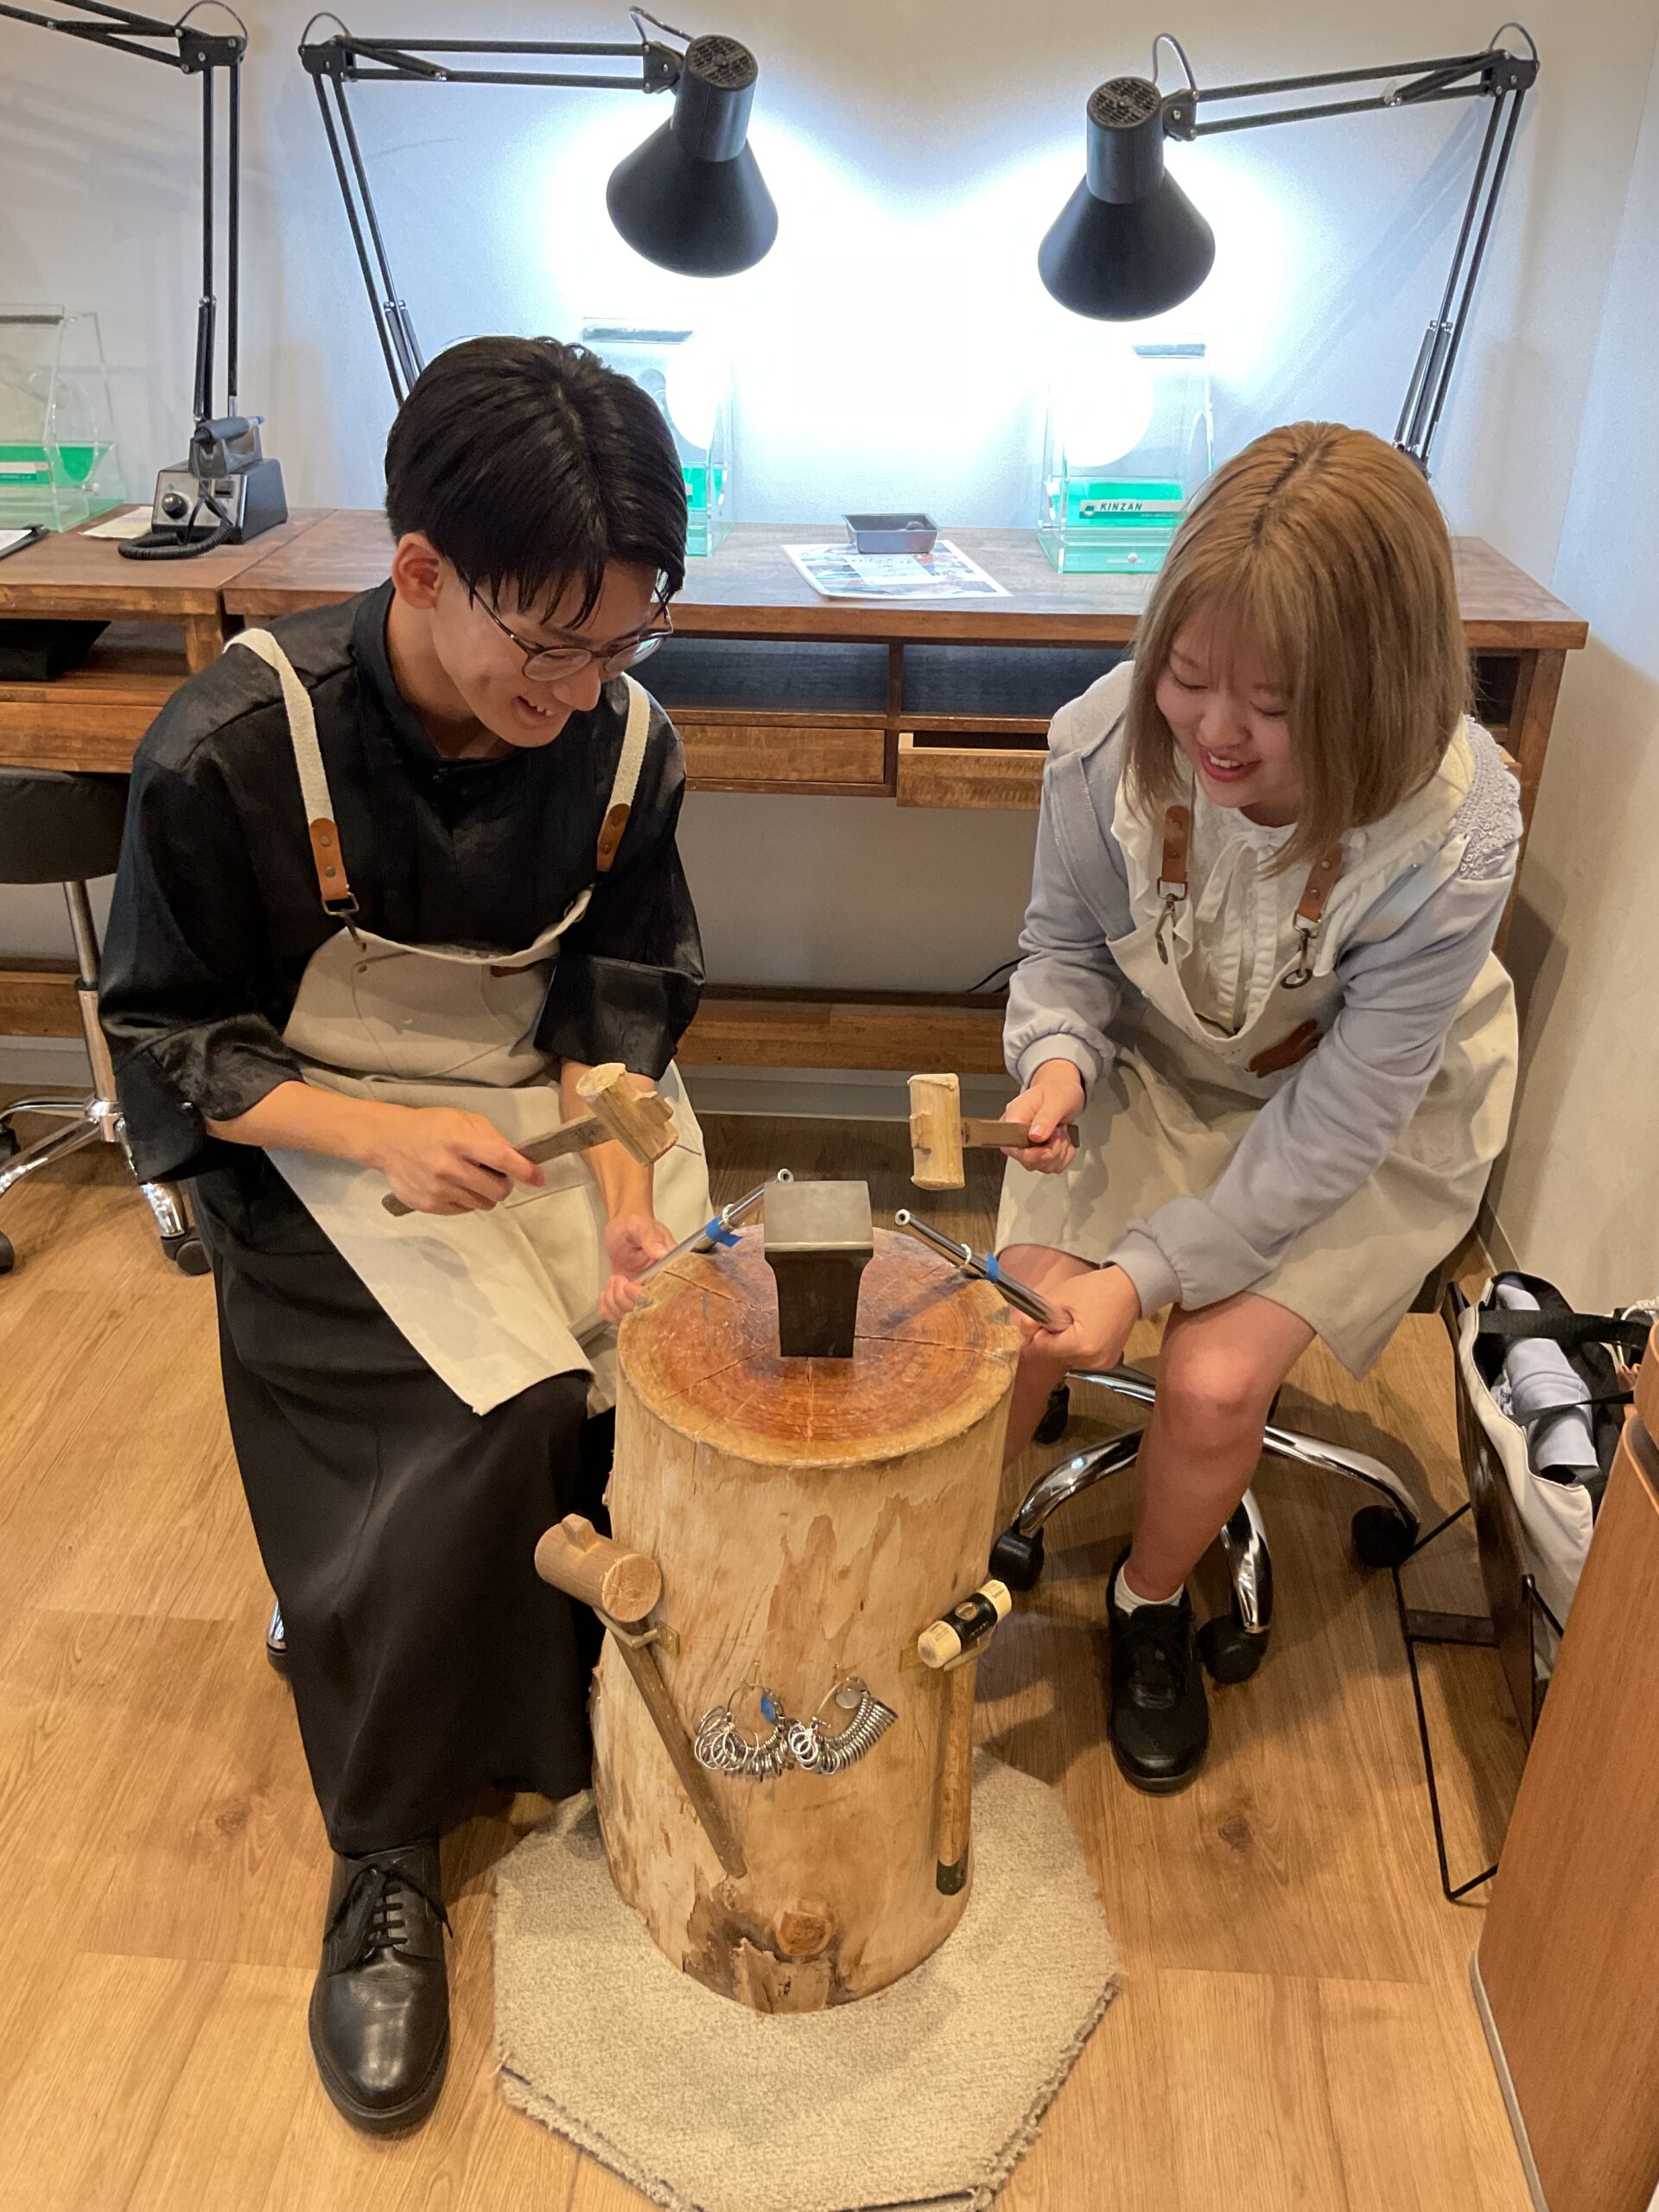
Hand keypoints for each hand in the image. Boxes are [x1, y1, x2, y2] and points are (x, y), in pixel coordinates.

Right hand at [364, 1104, 542, 1215]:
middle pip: (497, 1190)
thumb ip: (491, 1138)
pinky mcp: (429, 1205)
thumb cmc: (430, 1127)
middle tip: (497, 1176)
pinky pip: (463, 1210)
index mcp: (460, 1141)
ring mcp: (438, 1189)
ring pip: (483, 1204)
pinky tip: (454, 1185)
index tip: (539, 1178)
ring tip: (471, 1179)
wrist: (389, 1141)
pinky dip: (466, 1201)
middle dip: (504, 1185)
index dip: (525, 1171)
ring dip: (485, 1194)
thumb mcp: (463, 1120)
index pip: (502, 1159)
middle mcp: (449, 1167)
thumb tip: (517, 1159)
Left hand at [599, 1212, 676, 1324]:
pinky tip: (608, 1292)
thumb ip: (650, 1237)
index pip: (665, 1296)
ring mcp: (645, 1296)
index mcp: (671, 1269)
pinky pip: (618, 1317)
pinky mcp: (631, 1301)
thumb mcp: (639, 1226)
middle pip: (647, 1313)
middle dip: (625, 1299)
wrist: (622, 1230)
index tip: (631, 1284)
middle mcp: (661, 1287)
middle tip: (618, 1279)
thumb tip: (661, 1252)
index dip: (644, 1296)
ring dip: (614, 1302)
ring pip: (631, 1318)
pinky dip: (608, 1308)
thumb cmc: (633, 1225)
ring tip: (614, 1280)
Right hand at [1002, 1058, 1086, 1173]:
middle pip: (1028, 1161)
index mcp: (1014, 1117)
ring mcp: (1027, 1145)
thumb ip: (1046, 1117)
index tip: (1048, 1148)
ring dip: (1060, 1152)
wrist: (1063, 1089)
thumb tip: (1034, 1135)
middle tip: (1059, 1131)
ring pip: (1043, 1166)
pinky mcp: (1038, 1152)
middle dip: (1052, 1151)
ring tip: (1061, 1132)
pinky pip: (1053, 1166)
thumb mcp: (1057, 1099)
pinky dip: (1064, 1156)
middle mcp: (1016, 1133)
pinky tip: (1063, 1140)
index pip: (1011, 1147)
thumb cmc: (1058, 1089)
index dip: (1031, 1154)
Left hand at [1020, 1264, 1140, 1370]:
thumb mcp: (1061, 1296)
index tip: (1040, 1319)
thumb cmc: (1096, 1289)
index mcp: (1081, 1346)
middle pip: (1055, 1354)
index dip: (1037, 1333)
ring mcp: (1103, 1364)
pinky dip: (1078, 1346)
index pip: (1042, 1348)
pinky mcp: (1108, 1362)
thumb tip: (1020, 1328)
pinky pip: (1082, 1357)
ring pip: (1067, 1357)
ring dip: (1064, 1342)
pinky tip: (1086, 1329)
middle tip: (1062, 1316)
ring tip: (1076, 1321)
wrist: (1129, 1288)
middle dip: (1052, 1337)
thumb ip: (1036, 1314)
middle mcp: (1093, 1361)